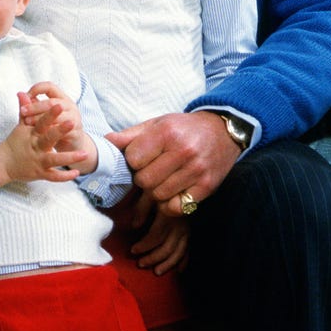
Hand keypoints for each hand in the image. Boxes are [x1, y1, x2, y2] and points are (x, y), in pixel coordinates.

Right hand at [0, 84, 94, 186]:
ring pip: (55, 160)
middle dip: (60, 130)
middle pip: (48, 138)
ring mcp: (38, 161)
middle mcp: (35, 147)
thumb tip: (22, 92)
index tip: (59, 105)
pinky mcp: (40, 174)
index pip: (41, 122)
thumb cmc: (16, 142)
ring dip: (69, 157)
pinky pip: (54, 176)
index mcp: (32, 134)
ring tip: (84, 154)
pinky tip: (76, 172)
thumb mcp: (20, 127)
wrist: (3, 163)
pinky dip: (64, 176)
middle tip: (72, 122)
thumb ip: (25, 110)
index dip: (49, 114)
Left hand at [19, 81, 89, 156]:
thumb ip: (33, 104)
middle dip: (35, 106)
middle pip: (52, 102)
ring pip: (56, 116)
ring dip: (39, 119)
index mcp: (62, 98)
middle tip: (22, 111)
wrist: (73, 144)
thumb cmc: (57, 126)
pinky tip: (38, 133)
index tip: (25, 97)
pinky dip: (49, 130)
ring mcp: (74, 119)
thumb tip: (19, 94)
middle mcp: (70, 106)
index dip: (36, 89)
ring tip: (27, 122)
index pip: (49, 87)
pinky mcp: (75, 132)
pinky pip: (61, 130)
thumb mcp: (45, 114)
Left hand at [107, 111, 240, 215]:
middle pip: (145, 181)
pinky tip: (173, 192)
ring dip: (156, 192)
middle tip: (152, 172)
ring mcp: (196, 170)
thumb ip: (131, 135)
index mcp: (167, 132)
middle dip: (143, 179)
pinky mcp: (207, 186)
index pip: (134, 159)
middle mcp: (183, 151)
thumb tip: (106, 142)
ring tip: (163, 181)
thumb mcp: (158, 124)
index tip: (142, 159)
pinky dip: (170, 204)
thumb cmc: (185, 128)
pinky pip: (176, 206)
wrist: (224, 131)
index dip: (133, 162)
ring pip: (159, 196)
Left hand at [127, 192, 189, 274]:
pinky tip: (178, 270)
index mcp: (168, 215)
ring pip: (178, 251)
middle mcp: (179, 224)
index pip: (156, 236)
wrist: (187, 181)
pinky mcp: (191, 232)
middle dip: (152, 258)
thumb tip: (134, 226)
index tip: (133, 250)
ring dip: (166, 263)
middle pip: (167, 247)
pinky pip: (188, 250)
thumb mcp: (151, 193)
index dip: (144, 245)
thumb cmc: (164, 188)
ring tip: (156, 271)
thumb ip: (142, 208)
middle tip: (140, 263)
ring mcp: (187, 230)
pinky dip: (183, 261)